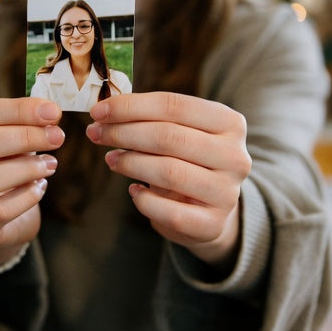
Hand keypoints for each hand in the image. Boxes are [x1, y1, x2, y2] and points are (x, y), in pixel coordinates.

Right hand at [0, 98, 64, 266]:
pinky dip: (25, 197)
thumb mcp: (4, 141)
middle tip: (56, 136)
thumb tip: (48, 113)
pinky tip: (39, 187)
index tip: (51, 111)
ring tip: (50, 164)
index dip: (15, 110)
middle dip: (22, 137)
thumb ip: (20, 124)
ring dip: (25, 168)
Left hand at [86, 92, 250, 271]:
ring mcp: (227, 193)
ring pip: (169, 172)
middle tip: (96, 133)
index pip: (174, 106)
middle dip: (124, 133)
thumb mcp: (180, 132)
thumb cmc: (188, 161)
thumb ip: (150, 119)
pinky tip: (134, 190)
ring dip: (130, 163)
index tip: (98, 111)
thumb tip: (104, 112)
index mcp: (230, 123)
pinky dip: (144, 200)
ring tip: (111, 159)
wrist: (212, 210)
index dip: (131, 106)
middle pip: (169, 137)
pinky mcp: (212, 224)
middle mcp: (235, 156)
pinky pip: (169, 211)